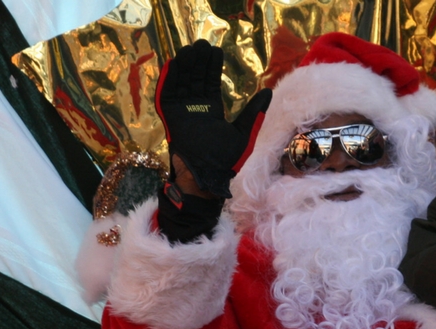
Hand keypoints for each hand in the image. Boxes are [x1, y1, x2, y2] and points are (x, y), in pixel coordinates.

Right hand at [156, 40, 271, 198]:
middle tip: (202, 44)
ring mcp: (181, 112)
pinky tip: (173, 64)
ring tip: (190, 49)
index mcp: (211, 111)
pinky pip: (167, 95)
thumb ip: (254, 112)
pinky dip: (169, 80)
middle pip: (194, 79)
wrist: (208, 176)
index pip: (209, 84)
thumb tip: (269, 92)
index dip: (211, 68)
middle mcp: (195, 109)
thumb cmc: (227, 160)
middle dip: (198, 62)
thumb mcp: (244, 132)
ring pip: (181, 83)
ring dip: (184, 66)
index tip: (215, 51)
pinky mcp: (170, 118)